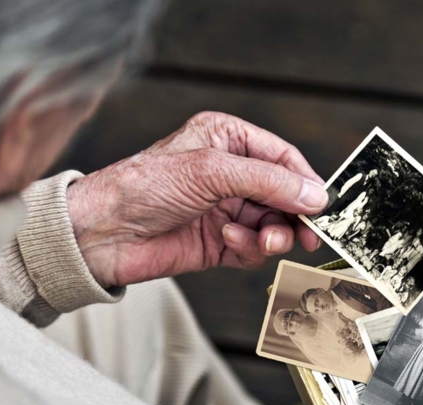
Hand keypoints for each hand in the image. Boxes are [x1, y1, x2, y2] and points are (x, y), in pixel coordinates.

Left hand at [67, 112, 327, 287]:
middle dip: (294, 215)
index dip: (305, 181)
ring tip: (265, 240)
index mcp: (227, 139)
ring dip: (272, 234)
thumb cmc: (143, 187)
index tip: (322, 206)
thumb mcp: (211, 173)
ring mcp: (225, 208)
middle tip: (307, 236)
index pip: (282, 157)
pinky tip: (230, 240)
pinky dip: (250, 247)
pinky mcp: (219, 241)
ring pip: (272, 223)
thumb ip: (268, 182)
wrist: (100, 235)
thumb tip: (316, 196)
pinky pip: (253, 246)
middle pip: (283, 194)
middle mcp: (229, 172)